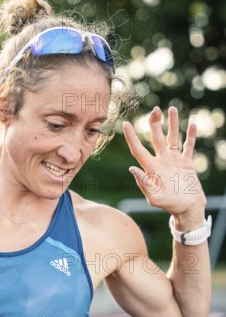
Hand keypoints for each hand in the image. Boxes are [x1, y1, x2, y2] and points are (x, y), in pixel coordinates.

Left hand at [123, 106, 205, 228]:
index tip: (125, 123)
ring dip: (172, 123)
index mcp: (151, 168)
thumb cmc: (169, 205)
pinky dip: (190, 136)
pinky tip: (191, 124)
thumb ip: (143, 183)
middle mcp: (161, 160)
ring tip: (171, 108)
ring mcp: (174, 160)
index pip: (138, 149)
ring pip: (172, 137)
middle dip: (154, 123)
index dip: (131, 137)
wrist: (187, 209)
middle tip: (154, 109)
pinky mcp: (186, 163)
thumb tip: (131, 168)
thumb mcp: (154, 197)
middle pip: (156, 137)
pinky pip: (188, 146)